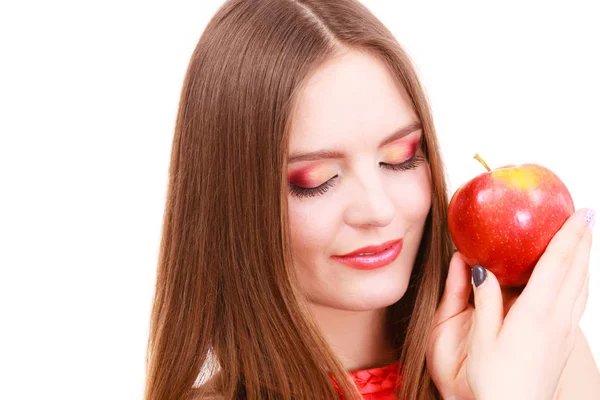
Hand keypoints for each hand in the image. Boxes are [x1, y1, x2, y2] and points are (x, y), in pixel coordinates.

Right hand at [427, 208, 593, 399]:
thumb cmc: (493, 381)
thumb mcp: (481, 338)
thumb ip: (483, 300)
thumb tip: (479, 268)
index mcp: (536, 313)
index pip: (558, 264)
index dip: (570, 236)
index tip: (580, 212)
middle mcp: (557, 319)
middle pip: (577, 271)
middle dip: (583, 241)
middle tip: (586, 215)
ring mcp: (564, 331)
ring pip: (582, 286)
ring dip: (584, 259)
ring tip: (583, 240)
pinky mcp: (563, 340)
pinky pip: (578, 300)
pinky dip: (580, 279)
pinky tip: (574, 279)